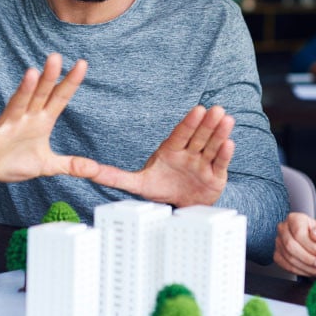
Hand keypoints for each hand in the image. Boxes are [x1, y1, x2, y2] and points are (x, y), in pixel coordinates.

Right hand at [0, 53, 100, 181]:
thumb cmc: (14, 159)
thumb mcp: (47, 165)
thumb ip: (72, 165)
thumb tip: (97, 170)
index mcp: (41, 121)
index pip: (59, 97)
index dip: (70, 82)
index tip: (83, 64)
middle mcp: (25, 118)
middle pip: (40, 95)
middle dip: (48, 77)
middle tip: (56, 57)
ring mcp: (6, 127)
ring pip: (16, 105)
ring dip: (24, 90)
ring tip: (31, 73)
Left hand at [82, 104, 234, 206]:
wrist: (180, 206)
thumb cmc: (160, 188)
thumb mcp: (136, 183)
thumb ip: (113, 176)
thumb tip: (85, 170)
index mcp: (171, 150)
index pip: (181, 134)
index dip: (189, 123)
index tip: (198, 110)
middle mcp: (189, 153)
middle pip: (199, 136)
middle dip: (207, 124)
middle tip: (216, 109)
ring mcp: (203, 163)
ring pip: (212, 146)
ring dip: (220, 133)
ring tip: (227, 119)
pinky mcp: (215, 176)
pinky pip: (220, 163)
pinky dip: (225, 154)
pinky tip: (230, 143)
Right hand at [273, 213, 315, 278]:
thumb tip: (315, 234)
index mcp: (295, 218)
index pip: (298, 233)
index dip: (312, 247)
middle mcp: (284, 228)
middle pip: (290, 246)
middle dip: (308, 259)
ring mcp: (279, 241)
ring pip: (289, 258)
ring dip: (307, 267)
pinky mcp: (277, 254)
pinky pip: (286, 266)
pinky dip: (301, 271)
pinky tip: (311, 271)